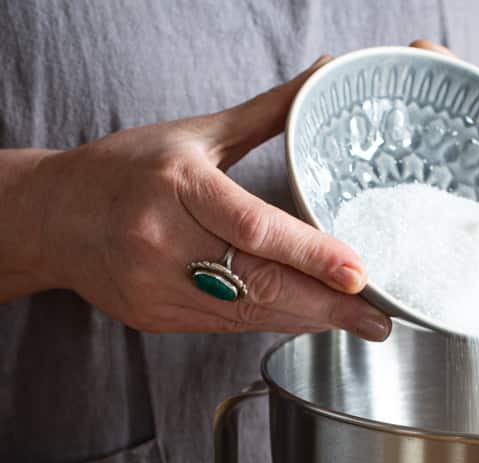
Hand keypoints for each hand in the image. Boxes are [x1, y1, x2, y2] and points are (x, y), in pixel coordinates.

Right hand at [30, 58, 390, 339]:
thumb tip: (323, 76)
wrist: (56, 219)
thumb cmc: (128, 169)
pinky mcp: (158, 317)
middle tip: (377, 319)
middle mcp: (164, 243)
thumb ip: (265, 114)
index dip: (311, 255)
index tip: (359, 274)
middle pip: (260, 284)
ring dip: (307, 319)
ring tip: (355, 321)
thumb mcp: (194, 134)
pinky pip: (229, 325)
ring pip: (250, 313)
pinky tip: (306, 318)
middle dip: (327, 306)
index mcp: (178, 187)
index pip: (255, 227)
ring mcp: (157, 288)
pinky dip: (273, 321)